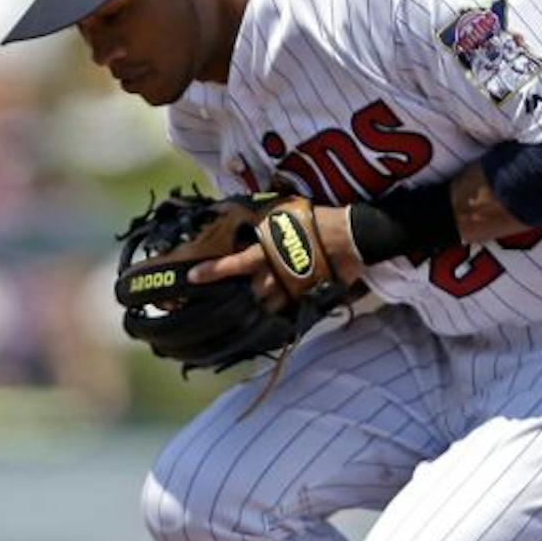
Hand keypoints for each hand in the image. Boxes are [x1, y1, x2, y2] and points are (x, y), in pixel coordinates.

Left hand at [188, 202, 365, 307]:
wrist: (350, 236)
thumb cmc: (315, 221)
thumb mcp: (282, 215)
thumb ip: (261, 225)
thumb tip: (241, 223)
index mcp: (267, 251)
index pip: (234, 264)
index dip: (212, 271)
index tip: (191, 277)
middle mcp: (275, 273)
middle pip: (247, 294)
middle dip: (231, 300)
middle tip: (210, 306)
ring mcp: (290, 289)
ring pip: (264, 308)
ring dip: (251, 312)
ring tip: (234, 318)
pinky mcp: (304, 299)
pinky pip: (284, 313)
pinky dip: (273, 316)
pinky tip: (261, 324)